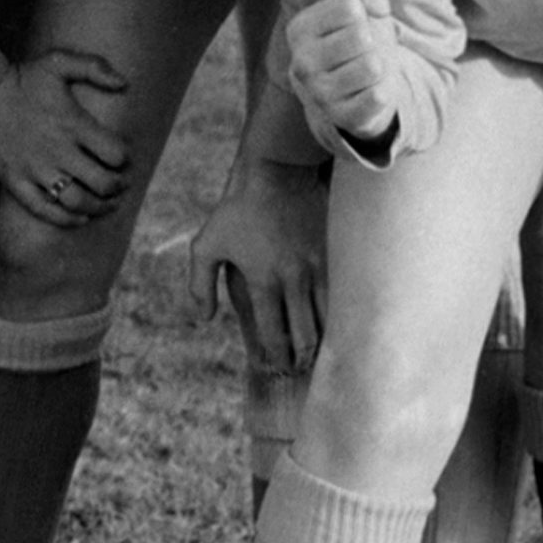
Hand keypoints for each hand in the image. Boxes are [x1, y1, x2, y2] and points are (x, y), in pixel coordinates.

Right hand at [0, 46, 135, 228]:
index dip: (124, 159)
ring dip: (99, 207)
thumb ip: (94, 67)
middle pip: (102, 183)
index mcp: (73, 124)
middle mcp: (58, 150)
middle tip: (121, 185)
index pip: (115, 154)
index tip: (123, 159)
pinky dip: (66, 219)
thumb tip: (124, 83)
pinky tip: (79, 216)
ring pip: (77, 202)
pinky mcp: (15, 181)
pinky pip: (45, 210)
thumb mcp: (57, 62)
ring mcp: (36, 169)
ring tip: (106, 204)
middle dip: (118, 187)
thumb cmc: (20, 78)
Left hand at [191, 161, 328, 372]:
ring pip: (329, 320)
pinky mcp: (335, 256)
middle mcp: (293, 280)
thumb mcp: (206, 244)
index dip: (275, 357)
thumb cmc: (237, 211)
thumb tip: (205, 319)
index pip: (273, 334)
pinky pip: (341, 297)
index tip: (276, 368)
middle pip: (305, 336)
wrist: (278, 174)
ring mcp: (317, 269)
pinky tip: (338, 329)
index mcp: (263, 281)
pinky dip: (340, 318)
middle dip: (302, 359)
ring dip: (325, 342)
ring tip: (321, 356)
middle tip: (300, 369)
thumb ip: (200, 284)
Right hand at [288, 0, 417, 155]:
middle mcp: (301, 62)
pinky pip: (379, 96)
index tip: (356, 25)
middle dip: (373, 42)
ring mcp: (318, 94)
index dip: (364, 13)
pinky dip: (384, 91)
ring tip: (366, 73)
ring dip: (379, 68)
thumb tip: (374, 4)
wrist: (357, 93)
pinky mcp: (341, 118)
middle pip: (361, 35)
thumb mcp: (359, 8)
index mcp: (299, 30)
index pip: (350, 6)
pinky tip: (370, 93)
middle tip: (363, 53)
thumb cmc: (356, 42)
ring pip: (373, 66)